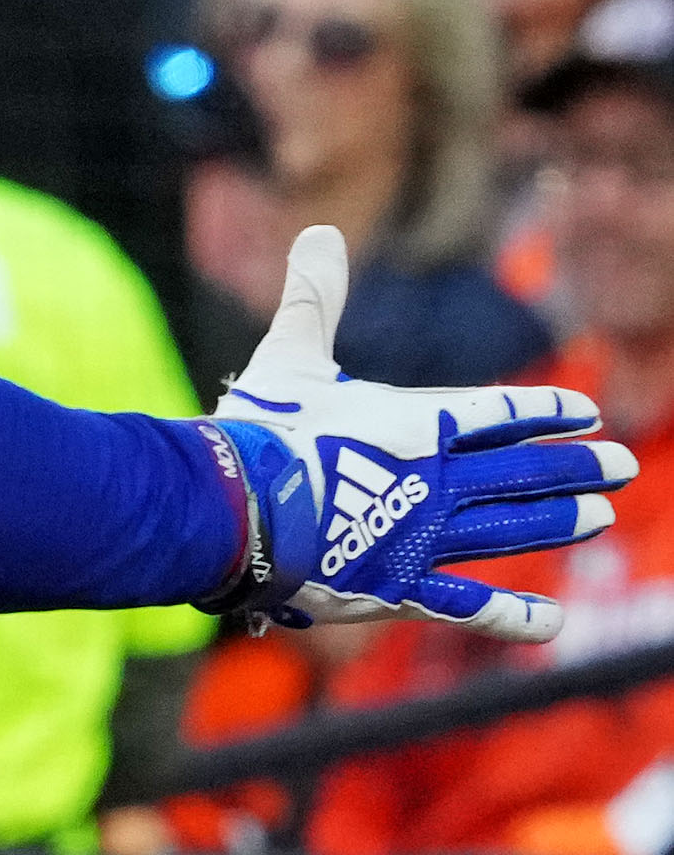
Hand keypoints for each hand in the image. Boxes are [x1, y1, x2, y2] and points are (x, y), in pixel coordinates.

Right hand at [204, 228, 631, 641]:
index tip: (587, 414)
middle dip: (574, 467)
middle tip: (621, 464)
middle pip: (520, 472)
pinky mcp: (397, 588)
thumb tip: (318, 232)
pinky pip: (467, 605)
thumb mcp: (286, 357)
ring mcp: (421, 538)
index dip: (543, 414)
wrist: (234, 509)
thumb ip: (312, 300)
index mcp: (413, 423)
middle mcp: (433, 480)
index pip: (496, 415)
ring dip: (558, 522)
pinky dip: (512, 616)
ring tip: (600, 515)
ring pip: (508, 529)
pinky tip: (552, 622)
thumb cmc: (258, 431)